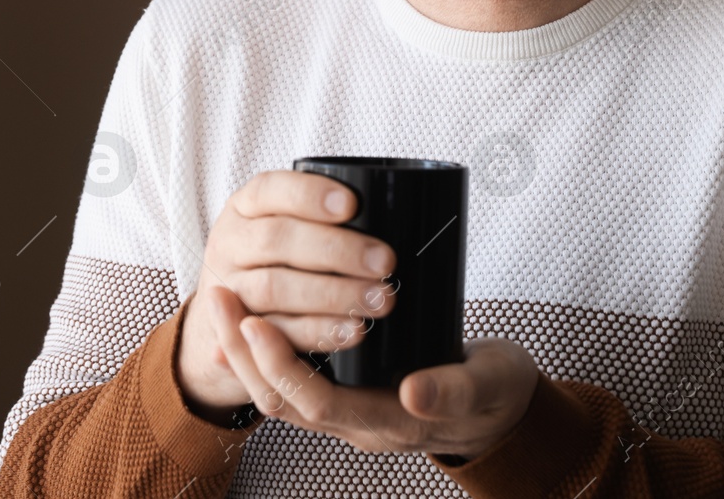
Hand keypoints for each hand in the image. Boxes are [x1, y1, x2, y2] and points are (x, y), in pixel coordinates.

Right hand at [175, 171, 398, 422]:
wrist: (218, 316)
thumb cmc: (273, 257)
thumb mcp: (279, 224)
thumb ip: (315, 218)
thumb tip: (384, 211)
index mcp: (244, 207)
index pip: (270, 189)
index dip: (309, 195)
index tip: (352, 205)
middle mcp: (230, 243)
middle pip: (276, 239)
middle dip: (336, 250)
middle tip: (385, 262)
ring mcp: (229, 288)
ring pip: (274, 288)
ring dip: (333, 294)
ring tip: (379, 299)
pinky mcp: (237, 332)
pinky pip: (278, 332)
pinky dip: (319, 331)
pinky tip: (354, 330)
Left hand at [210, 288, 540, 460]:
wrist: (504, 412)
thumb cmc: (497, 394)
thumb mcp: (487, 385)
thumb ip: (453, 390)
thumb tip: (413, 393)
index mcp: (389, 423)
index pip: (317, 402)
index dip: (281, 365)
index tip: (254, 321)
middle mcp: (358, 425)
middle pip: (282, 401)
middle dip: (242, 353)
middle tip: (219, 298)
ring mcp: (350, 413)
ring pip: (280, 394)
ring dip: (245, 350)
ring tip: (223, 301)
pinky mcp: (350, 393)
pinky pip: (293, 381)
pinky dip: (264, 353)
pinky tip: (248, 321)